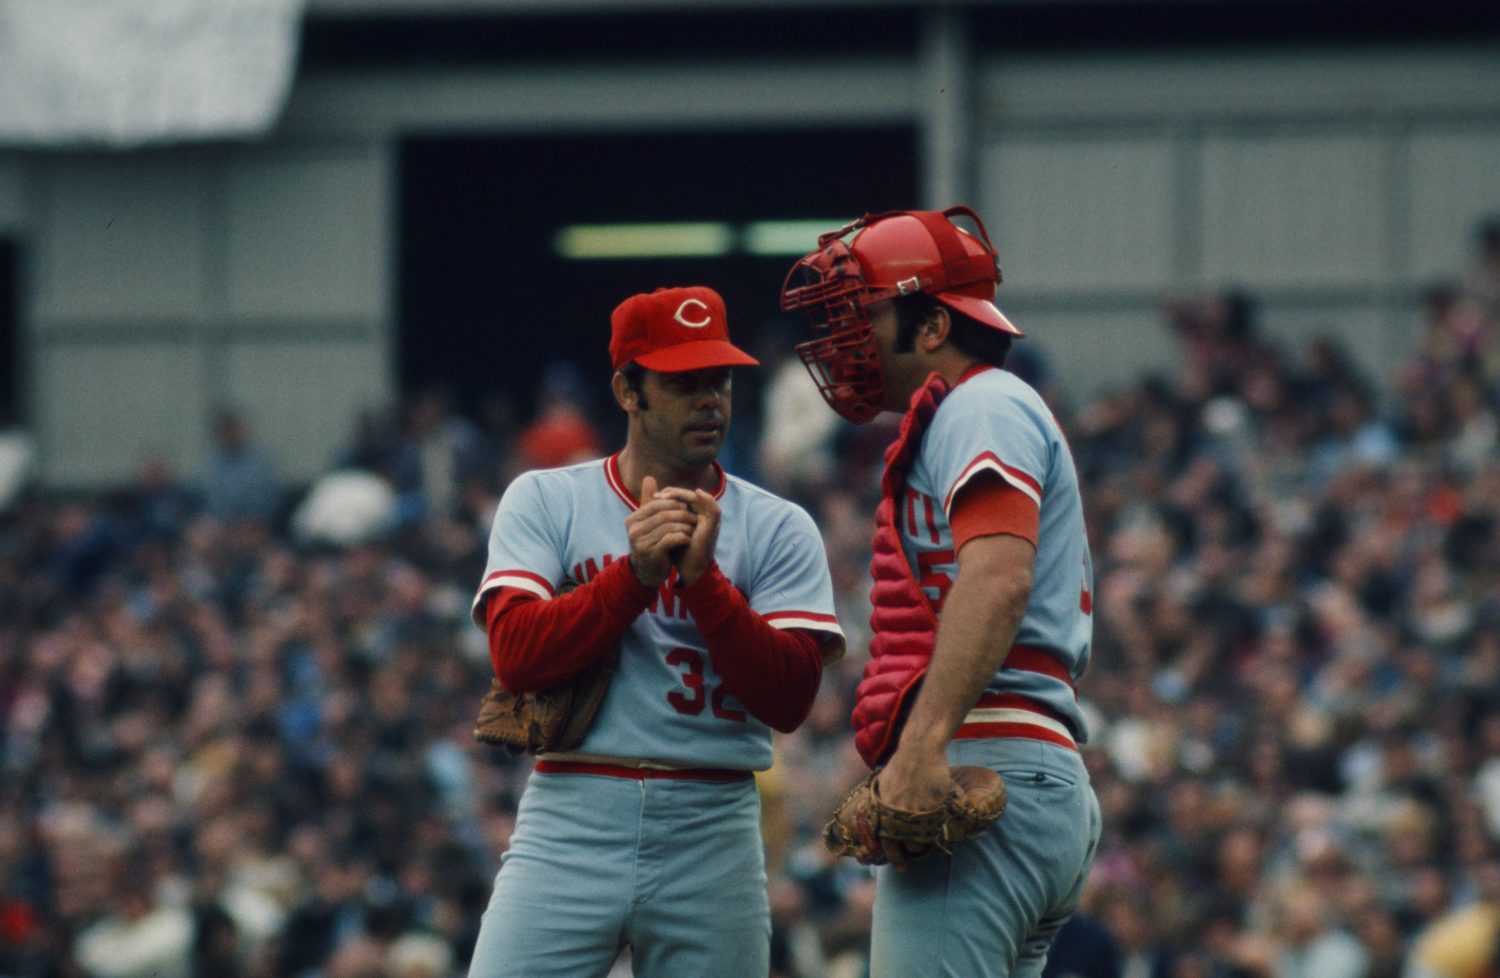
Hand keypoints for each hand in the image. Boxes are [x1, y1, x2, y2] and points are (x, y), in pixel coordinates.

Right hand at [625, 475, 695, 588]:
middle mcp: (633, 530)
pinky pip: (670, 540)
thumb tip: (649, 477)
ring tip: (693, 528)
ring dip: (684, 526)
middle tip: (694, 517)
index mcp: (632, 519)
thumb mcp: (648, 521)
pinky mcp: (651, 554)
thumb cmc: (651, 542)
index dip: (673, 503)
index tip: (686, 507)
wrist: (649, 571)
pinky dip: (682, 537)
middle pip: (663, 514)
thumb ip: (648, 500)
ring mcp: (640, 543)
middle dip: (681, 514)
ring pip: (668, 527)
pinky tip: (687, 539)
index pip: (656, 503)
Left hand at [653, 487, 719, 585]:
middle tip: (657, 495)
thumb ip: (663, 519)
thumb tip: (648, 506)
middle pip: (690, 495)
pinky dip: (704, 499)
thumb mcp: (668, 532)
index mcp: (693, 516)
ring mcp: (709, 520)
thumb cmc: (679, 552)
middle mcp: (703, 516)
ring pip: (699, 498)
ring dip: (683, 494)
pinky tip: (689, 497)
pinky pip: (712, 508)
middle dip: (674, 492)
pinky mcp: (713, 526)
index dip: (670, 494)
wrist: (689, 570)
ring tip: (666, 495)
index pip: (683, 497)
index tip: (653, 496)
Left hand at [872, 745, 951, 869]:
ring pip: (915, 842)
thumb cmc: (901, 765)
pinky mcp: (931, 808)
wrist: (919, 750)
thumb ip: (880, 803)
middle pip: (896, 845)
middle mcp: (894, 812)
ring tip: (918, 847)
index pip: (878, 839)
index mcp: (880, 806)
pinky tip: (931, 836)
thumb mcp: (882, 783)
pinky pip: (931, 830)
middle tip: (902, 867)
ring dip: (917, 847)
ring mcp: (913, 810)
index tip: (888, 864)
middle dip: (898, 859)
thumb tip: (875, 817)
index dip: (884, 855)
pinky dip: (931, 836)